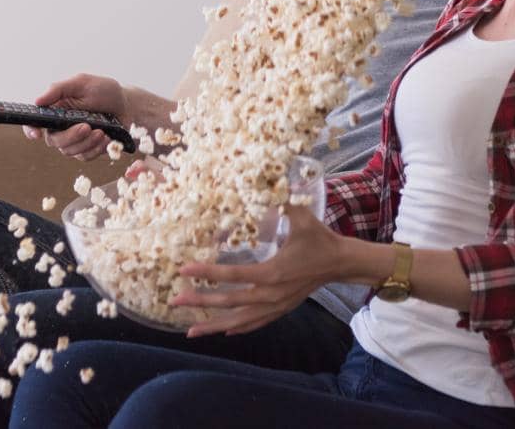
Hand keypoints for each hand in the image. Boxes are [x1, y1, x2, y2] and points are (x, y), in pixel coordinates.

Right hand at [30, 73, 128, 160]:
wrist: (129, 107)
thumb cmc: (105, 92)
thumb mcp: (83, 83)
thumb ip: (60, 89)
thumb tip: (38, 101)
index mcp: (55, 109)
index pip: (35, 122)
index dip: (31, 129)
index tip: (37, 133)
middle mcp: (61, 127)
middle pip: (53, 140)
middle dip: (70, 136)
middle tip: (87, 127)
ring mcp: (73, 140)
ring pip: (69, 150)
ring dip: (86, 142)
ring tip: (102, 131)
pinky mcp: (86, 150)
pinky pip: (84, 156)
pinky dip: (96, 148)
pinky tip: (107, 138)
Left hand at [171, 205, 347, 337]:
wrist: (341, 263)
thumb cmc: (319, 238)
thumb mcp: (301, 215)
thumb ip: (280, 200)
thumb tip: (264, 182)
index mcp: (272, 273)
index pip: (231, 275)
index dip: (206, 272)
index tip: (184, 270)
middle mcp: (270, 295)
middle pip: (228, 302)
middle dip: (200, 302)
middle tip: (174, 300)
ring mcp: (275, 306)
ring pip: (239, 321)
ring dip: (213, 325)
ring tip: (190, 331)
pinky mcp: (281, 310)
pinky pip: (254, 323)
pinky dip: (237, 328)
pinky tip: (223, 331)